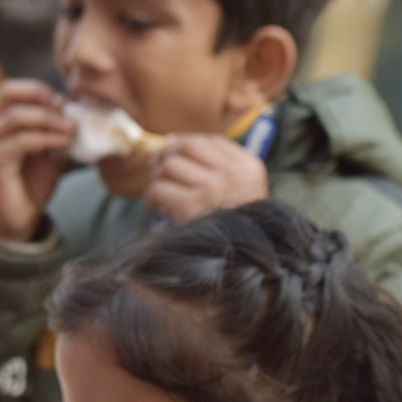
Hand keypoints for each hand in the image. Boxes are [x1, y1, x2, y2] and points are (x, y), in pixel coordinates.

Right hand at [0, 80, 75, 240]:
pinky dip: (44, 138)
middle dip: (40, 95)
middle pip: (8, 93)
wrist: (15, 220)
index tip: (65, 101)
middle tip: (66, 108)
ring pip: (16, 116)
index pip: (13, 90)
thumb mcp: (50, 154)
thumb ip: (59, 135)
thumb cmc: (31, 185)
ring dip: (48, 119)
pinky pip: (20, 141)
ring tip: (71, 129)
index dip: (39, 90)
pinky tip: (63, 142)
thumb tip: (84, 120)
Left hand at [144, 135, 268, 223]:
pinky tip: (157, 206)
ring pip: (170, 165)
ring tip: (161, 191)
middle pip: (188, 146)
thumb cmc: (235, 228)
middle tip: (158, 167)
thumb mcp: (245, 192)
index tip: (173, 148)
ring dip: (158, 177)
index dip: (187, 142)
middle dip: (168, 154)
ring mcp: (211, 189)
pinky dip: (152, 196)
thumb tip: (171, 141)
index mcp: (248, 168)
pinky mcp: (190, 206)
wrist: (240, 260)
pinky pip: (159, 188)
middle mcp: (231, 174)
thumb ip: (220, 168)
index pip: (212, 140)